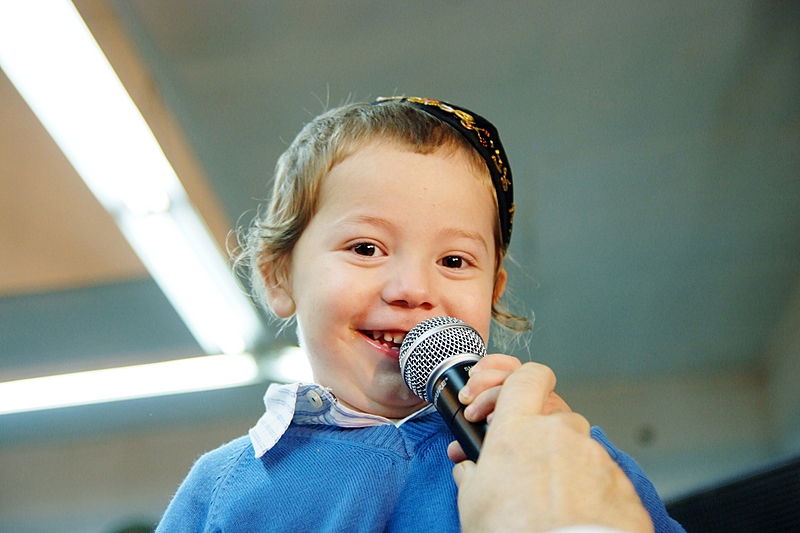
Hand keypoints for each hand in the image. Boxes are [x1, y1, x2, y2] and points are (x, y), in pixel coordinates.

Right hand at [452, 363, 653, 532]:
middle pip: (552, 416)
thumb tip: (469, 470)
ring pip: (578, 448)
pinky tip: (574, 513)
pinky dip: (588, 489)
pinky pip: (601, 476)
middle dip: (538, 436)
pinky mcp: (620, 484)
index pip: (527, 377)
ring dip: (564, 466)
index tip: (509, 400)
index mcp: (519, 429)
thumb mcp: (472, 502)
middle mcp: (561, 433)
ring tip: (549, 500)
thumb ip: (470, 474)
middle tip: (521, 465)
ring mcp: (595, 457)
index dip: (520, 382)